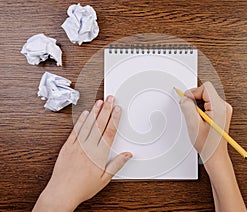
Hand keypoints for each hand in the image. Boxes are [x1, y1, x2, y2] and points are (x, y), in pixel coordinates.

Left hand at [33, 96, 131, 210]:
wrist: (62, 192)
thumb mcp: (104, 179)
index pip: (109, 132)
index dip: (115, 119)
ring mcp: (77, 146)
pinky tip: (85, 114)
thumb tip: (127, 155)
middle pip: (100, 125)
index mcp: (99, 155)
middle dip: (107, 110)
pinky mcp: (67, 147)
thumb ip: (117, 164)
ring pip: (88, 125)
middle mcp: (88, 148)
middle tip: (110, 98)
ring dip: (95, 112)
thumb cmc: (82, 187)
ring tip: (99, 102)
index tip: (118, 109)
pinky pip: (75, 131)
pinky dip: (80, 121)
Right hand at [180, 82, 245, 211]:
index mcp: (220, 107)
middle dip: (194, 99)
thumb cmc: (208, 144)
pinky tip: (198, 120)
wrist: (215, 155)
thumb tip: (184, 98)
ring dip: (196, 105)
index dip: (193, 92)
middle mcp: (224, 107)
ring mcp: (223, 110)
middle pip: (205, 91)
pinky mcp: (220, 113)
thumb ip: (187, 108)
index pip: (205, 87)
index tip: (186, 101)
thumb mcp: (193, 125)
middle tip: (190, 112)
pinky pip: (207, 104)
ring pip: (205, 98)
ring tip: (195, 118)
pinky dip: (200, 109)